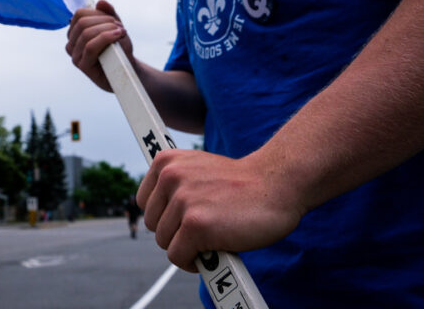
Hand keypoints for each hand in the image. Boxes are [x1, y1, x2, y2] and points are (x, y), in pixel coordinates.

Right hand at [66, 0, 134, 91]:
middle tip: (119, 27)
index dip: (98, 13)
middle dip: (104, 21)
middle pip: (82, 23)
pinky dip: (106, 38)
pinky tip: (118, 35)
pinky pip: (90, 47)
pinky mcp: (82, 65)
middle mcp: (71, 44)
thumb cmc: (119, 49)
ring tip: (121, 32)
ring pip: (86, 34)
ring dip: (107, 29)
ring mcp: (75, 56)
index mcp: (75, 33)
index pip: (79, 14)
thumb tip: (100, 2)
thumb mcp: (115, 27)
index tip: (113, 19)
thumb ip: (108, 14)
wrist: (127, 70)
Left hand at [136, 148, 303, 272]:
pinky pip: (178, 256)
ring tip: (212, 237)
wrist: (278, 184)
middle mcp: (170, 177)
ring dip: (187, 247)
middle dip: (176, 232)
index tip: (181, 220)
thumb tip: (157, 216)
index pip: (144, 203)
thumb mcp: (199, 170)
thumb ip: (176, 184)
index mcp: (166, 161)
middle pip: (153, 224)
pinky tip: (212, 253)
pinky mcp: (196, 225)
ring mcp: (183, 200)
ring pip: (165, 242)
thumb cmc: (241, 184)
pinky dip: (194, 262)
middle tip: (202, 230)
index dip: (164, 216)